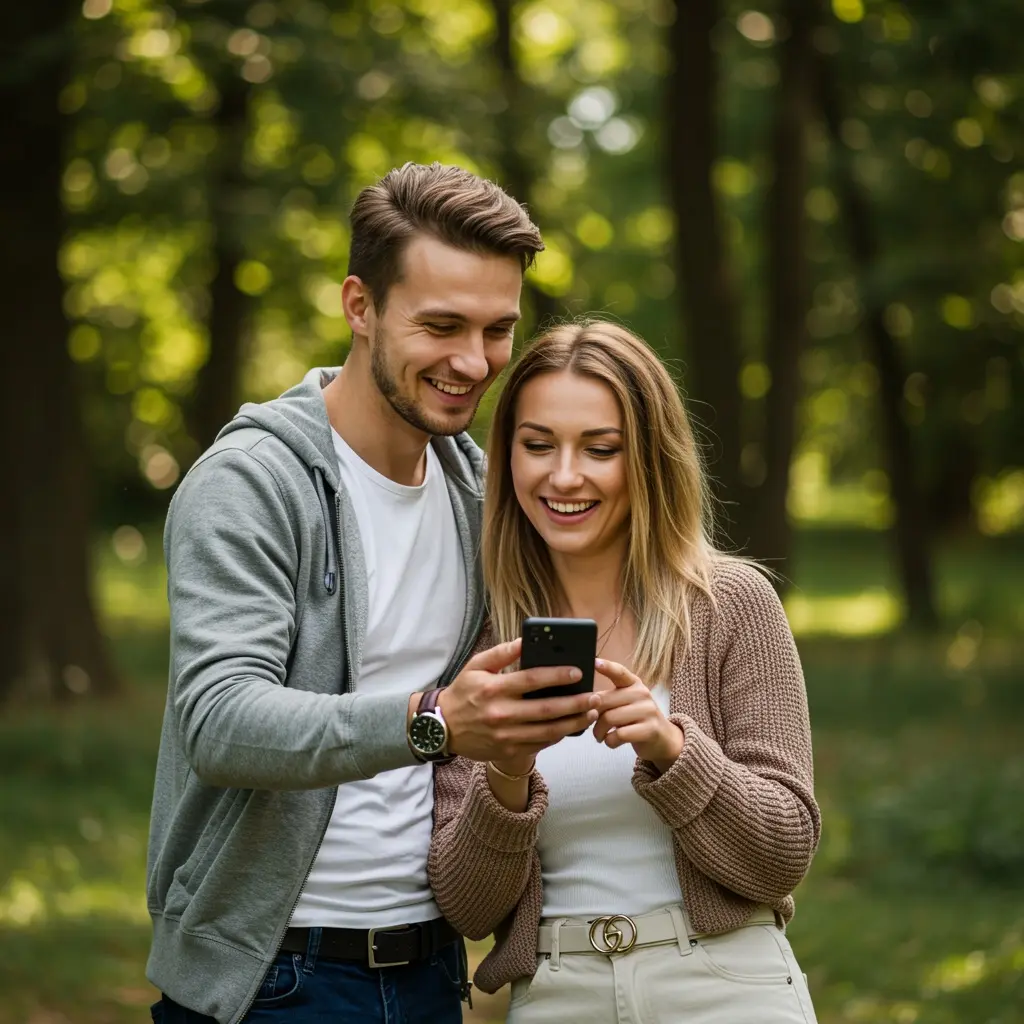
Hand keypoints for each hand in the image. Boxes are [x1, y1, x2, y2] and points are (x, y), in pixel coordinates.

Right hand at [438, 639, 599, 762]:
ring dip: (574, 723)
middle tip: (595, 697)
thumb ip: (502, 652)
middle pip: (546, 709)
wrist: (443, 728)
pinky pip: (540, 744)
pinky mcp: (508, 750)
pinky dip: (558, 735)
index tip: (578, 672)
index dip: (557, 675)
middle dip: (575, 703)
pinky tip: (571, 726)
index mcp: (493, 688)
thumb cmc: (463, 693)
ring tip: (592, 713)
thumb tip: (526, 640)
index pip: (531, 680)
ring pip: (548, 731)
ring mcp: (505, 735)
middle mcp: (501, 713)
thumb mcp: (476, 666)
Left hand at [592, 659, 682, 770]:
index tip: (595, 662)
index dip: (607, 667)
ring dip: (599, 731)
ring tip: (600, 736)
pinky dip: (610, 741)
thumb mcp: (626, 703)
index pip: (619, 672)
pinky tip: (611, 741)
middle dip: (591, 715)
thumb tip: (585, 701)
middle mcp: (642, 693)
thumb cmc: (636, 719)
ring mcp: (648, 711)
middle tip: (590, 724)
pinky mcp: (650, 729)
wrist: (663, 739)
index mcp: (633, 683)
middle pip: (604, 700)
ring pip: (609, 718)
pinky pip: (619, 735)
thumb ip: (609, 698)